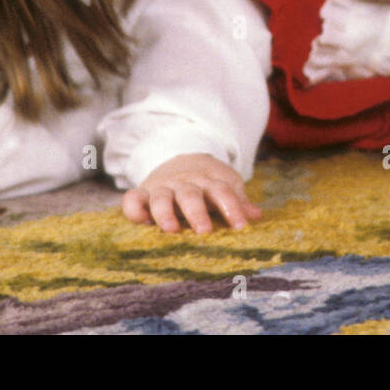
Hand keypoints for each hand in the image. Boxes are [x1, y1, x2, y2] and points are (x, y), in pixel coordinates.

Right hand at [122, 153, 262, 233]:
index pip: (223, 192)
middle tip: (205, 231)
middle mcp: (184, 183)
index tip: (242, 227)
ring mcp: (162, 188)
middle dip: (197, 213)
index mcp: (209, 181)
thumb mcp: (226, 185)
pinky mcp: (142, 193)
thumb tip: (257, 216)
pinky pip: (132, 199)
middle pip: (191, 195)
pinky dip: (134, 209)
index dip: (233, 208)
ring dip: (165, 212)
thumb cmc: (208, 182)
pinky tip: (140, 222)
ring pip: (161, 197)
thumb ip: (238, 202)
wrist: (182, 158)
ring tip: (170, 229)